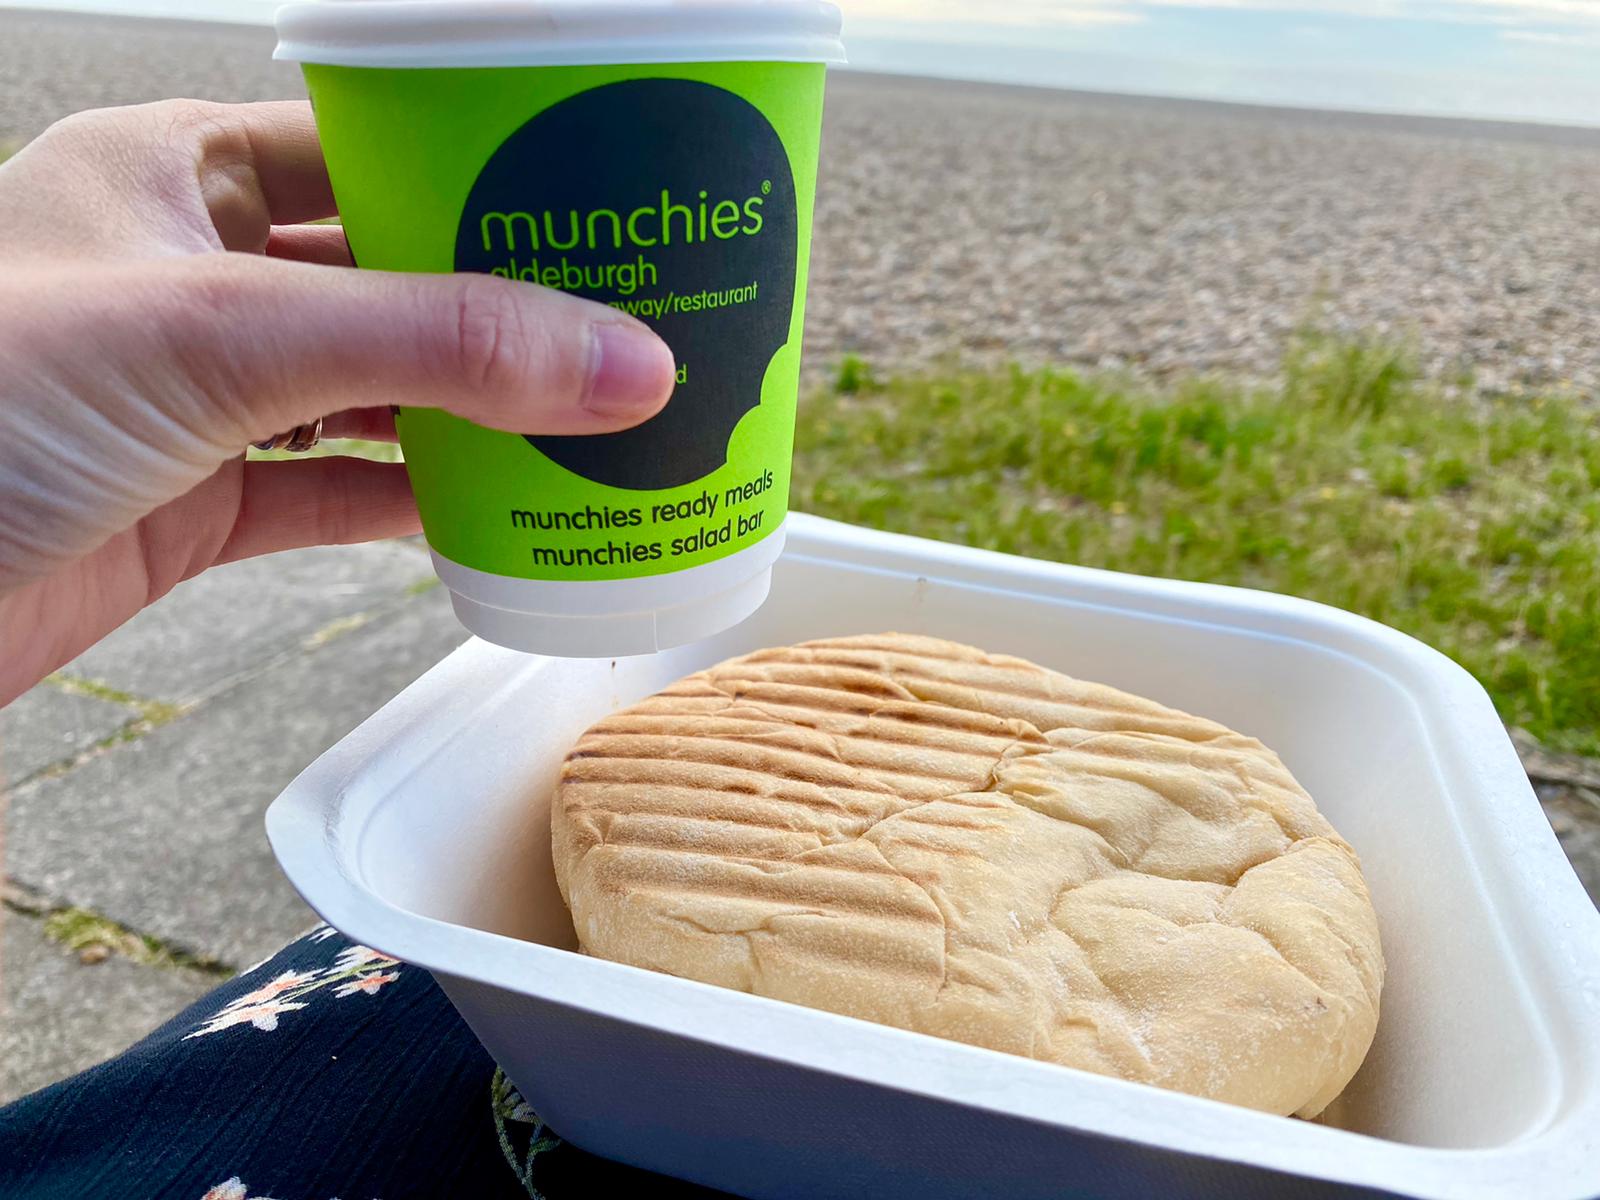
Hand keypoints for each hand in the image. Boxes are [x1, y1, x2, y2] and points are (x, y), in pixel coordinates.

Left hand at [0, 101, 675, 705]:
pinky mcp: (196, 502)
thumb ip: (436, 344)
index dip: (486, 169)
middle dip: (503, 307)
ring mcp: (196, 396)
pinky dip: (419, 503)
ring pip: (374, 390)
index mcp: (176, 175)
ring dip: (473, 413)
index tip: (599, 204)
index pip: (368, 145)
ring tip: (591, 420)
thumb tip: (630, 362)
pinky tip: (500, 507)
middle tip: (626, 324)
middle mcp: (192, 277)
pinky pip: (338, 491)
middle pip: (389, 276)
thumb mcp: (220, 335)